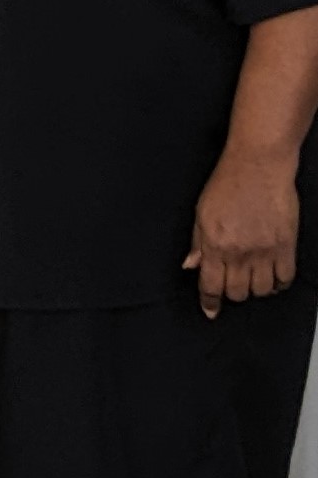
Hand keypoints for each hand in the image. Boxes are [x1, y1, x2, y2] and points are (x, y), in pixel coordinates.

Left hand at [184, 147, 299, 317]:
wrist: (257, 167)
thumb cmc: (227, 184)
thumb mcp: (201, 213)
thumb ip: (198, 243)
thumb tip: (191, 266)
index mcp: (214, 244)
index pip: (210, 285)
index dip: (209, 302)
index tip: (210, 311)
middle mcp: (239, 252)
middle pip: (237, 292)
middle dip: (232, 293)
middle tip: (232, 284)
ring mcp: (265, 251)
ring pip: (261, 291)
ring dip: (255, 289)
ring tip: (252, 278)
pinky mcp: (286, 246)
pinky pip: (285, 279)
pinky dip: (278, 284)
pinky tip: (273, 277)